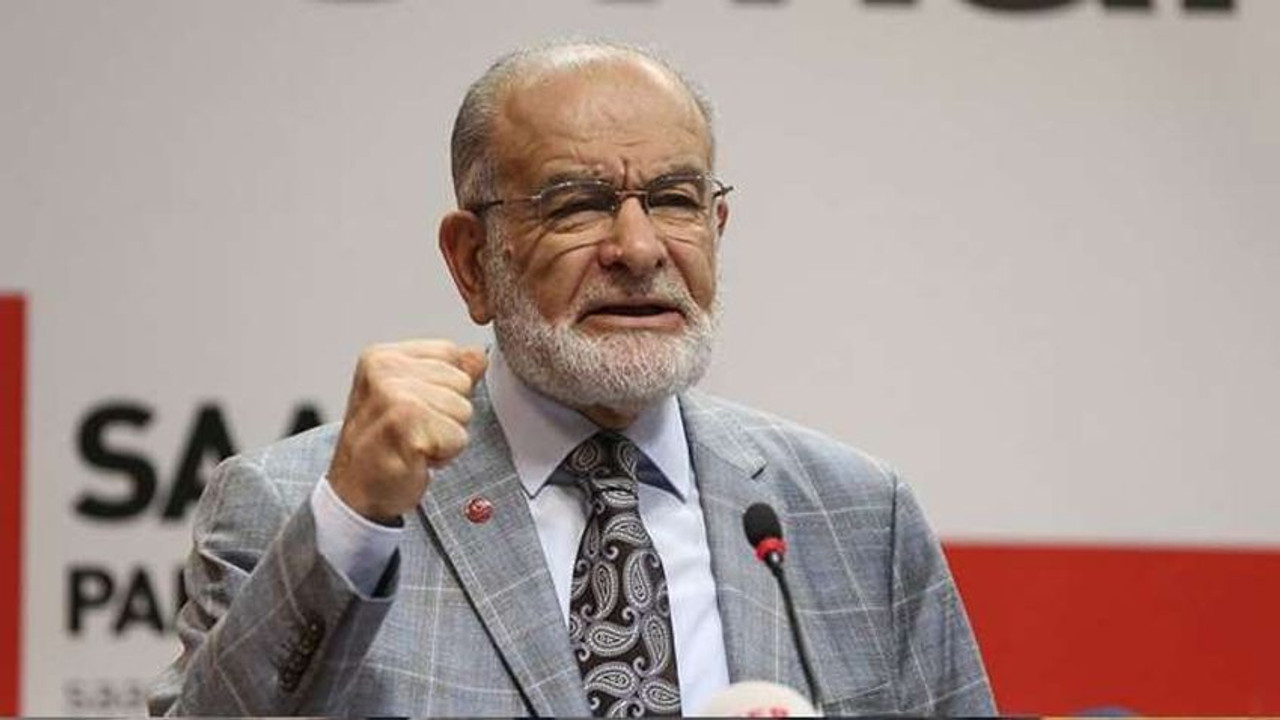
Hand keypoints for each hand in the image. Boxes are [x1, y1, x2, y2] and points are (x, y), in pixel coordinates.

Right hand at [327, 340, 487, 523]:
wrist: (355, 491)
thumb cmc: (381, 445)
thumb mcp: (414, 397)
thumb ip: (449, 372)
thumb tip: (478, 355)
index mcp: (383, 357)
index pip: (451, 352)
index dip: (444, 387)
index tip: (416, 409)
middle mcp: (384, 371)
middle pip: (461, 382)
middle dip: (447, 413)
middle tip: (414, 430)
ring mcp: (393, 397)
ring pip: (462, 410)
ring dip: (446, 435)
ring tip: (414, 443)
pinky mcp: (406, 426)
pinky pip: (458, 436)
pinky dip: (444, 454)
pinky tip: (416, 457)